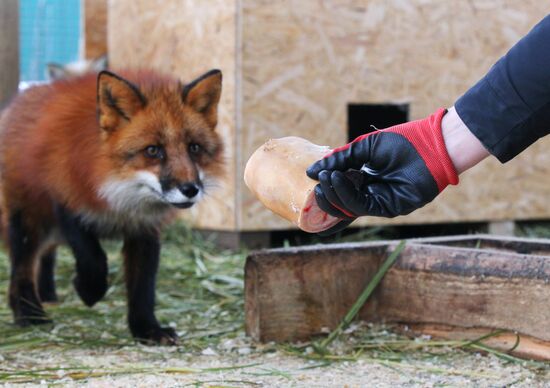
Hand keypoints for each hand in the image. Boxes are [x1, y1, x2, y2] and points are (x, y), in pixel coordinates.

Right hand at [307, 108, 458, 224]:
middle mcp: (370, 193)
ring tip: (324, 178)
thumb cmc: (403, 142)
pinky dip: (345, 194)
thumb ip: (339, 160)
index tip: (311, 180)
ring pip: (346, 208)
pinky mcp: (388, 208)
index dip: (323, 190)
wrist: (431, 144)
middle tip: (316, 182)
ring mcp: (379, 202)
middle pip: (339, 204)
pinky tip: (336, 179)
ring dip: (332, 194)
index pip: (338, 191)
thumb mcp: (364, 147)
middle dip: (324, 196)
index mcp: (364, 179)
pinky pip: (360, 206)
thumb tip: (310, 172)